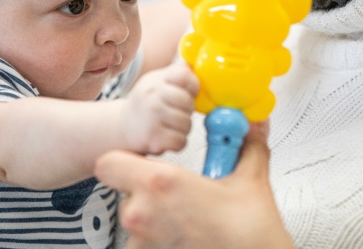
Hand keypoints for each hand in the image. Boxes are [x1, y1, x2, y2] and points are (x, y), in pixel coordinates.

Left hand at [95, 123, 295, 248]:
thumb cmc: (250, 234)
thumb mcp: (251, 179)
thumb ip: (246, 145)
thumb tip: (253, 126)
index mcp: (161, 184)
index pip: (109, 163)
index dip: (124, 160)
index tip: (145, 161)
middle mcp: (143, 215)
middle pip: (124, 192)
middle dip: (146, 191)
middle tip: (177, 194)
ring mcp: (143, 244)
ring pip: (134, 221)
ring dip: (155, 218)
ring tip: (187, 220)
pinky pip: (145, 244)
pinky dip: (161, 240)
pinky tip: (187, 237)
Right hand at [123, 64, 198, 154]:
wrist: (123, 127)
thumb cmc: (147, 103)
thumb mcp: (156, 82)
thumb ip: (176, 73)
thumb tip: (195, 59)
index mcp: (156, 80)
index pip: (185, 75)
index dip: (194, 85)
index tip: (191, 93)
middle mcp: (152, 96)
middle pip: (188, 102)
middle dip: (188, 110)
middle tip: (177, 112)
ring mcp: (152, 117)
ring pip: (187, 123)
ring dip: (183, 128)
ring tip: (171, 125)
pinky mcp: (153, 138)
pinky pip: (181, 141)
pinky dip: (178, 142)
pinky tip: (168, 137)